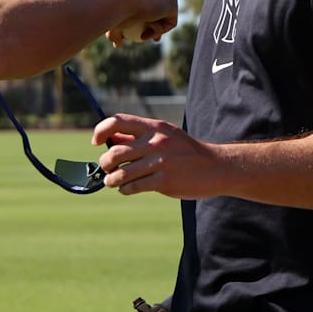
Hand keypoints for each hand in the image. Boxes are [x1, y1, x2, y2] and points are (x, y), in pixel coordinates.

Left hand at [93, 113, 218, 197]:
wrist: (216, 167)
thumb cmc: (186, 152)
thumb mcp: (165, 136)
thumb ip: (138, 136)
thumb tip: (110, 139)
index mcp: (154, 127)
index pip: (117, 121)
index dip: (101, 131)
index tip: (96, 143)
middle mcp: (156, 142)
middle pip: (115, 152)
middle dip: (105, 164)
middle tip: (107, 169)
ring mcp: (161, 162)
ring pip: (122, 173)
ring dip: (112, 180)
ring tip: (113, 182)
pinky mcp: (165, 181)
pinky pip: (134, 187)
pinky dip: (125, 189)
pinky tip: (128, 189)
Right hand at [107, 0, 177, 47]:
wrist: (121, 1)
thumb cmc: (114, 12)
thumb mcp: (113, 26)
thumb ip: (115, 34)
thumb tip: (117, 44)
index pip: (148, 4)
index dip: (147, 22)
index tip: (141, 36)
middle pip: (160, 11)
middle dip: (155, 27)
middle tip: (145, 38)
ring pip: (164, 19)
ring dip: (153, 30)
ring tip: (141, 34)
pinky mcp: (173, 1)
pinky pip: (170, 23)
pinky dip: (159, 29)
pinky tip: (148, 25)